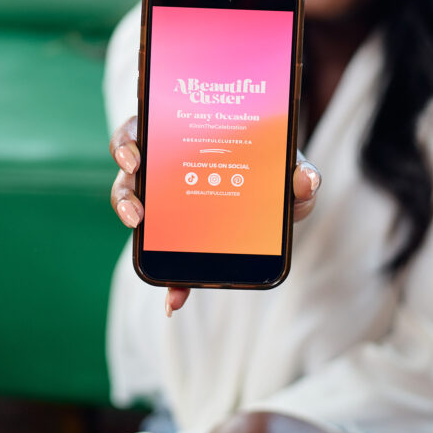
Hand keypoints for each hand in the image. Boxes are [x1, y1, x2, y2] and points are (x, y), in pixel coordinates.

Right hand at [110, 119, 321, 314]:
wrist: (277, 185)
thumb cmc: (271, 163)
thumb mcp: (285, 163)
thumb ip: (299, 171)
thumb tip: (307, 180)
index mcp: (180, 135)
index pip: (142, 130)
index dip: (128, 142)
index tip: (133, 156)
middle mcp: (163, 165)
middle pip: (128, 174)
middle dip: (125, 192)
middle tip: (137, 209)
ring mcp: (165, 200)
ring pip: (134, 208)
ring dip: (131, 220)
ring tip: (140, 232)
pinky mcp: (176, 238)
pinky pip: (163, 260)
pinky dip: (169, 282)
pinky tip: (175, 302)